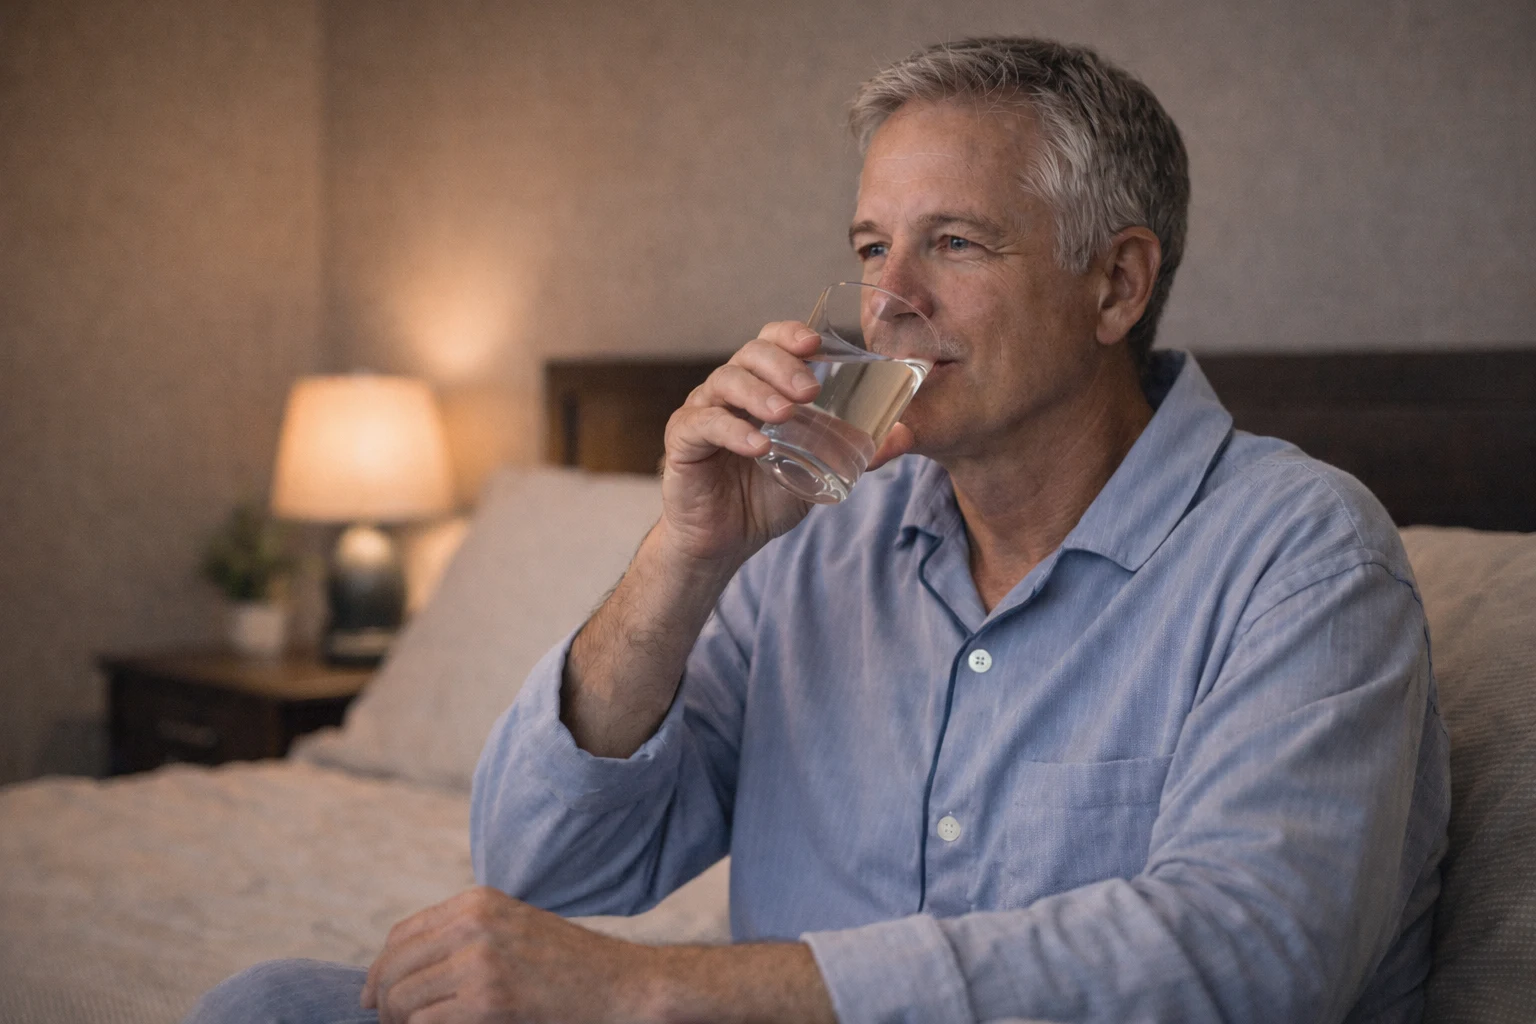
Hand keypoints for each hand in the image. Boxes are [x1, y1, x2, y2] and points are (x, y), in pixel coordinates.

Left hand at [361, 887, 654, 1023]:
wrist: (619, 984)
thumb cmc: (566, 966)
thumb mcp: (511, 929)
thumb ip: (463, 935)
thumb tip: (397, 970)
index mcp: (476, 902)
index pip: (401, 935)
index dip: (379, 970)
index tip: (373, 997)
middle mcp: (473, 923)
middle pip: (394, 966)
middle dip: (383, 1001)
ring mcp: (479, 960)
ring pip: (403, 998)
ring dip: (400, 1022)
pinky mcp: (487, 999)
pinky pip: (426, 1022)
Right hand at [659, 322, 913, 566]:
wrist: (724, 541)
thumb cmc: (765, 497)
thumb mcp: (815, 471)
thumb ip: (850, 451)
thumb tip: (899, 437)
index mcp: (758, 387)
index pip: (770, 342)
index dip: (790, 335)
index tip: (816, 343)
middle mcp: (727, 392)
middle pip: (748, 355)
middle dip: (782, 365)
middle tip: (810, 389)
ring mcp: (702, 412)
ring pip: (724, 382)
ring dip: (759, 394)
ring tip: (787, 414)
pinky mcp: (682, 440)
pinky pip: (704, 424)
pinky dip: (733, 431)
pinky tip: (758, 446)